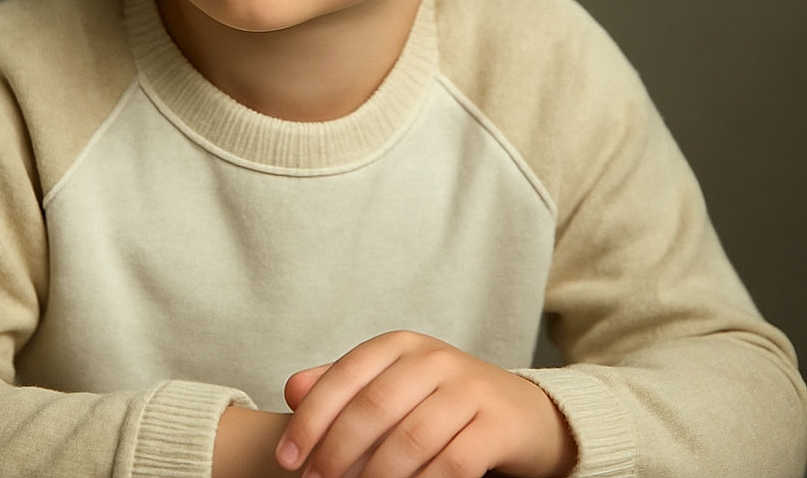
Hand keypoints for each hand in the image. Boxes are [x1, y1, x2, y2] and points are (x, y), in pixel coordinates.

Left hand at [275, 331, 576, 477]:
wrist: (520, 412)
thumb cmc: (441, 401)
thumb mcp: (393, 383)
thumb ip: (344, 386)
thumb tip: (292, 390)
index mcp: (400, 345)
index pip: (345, 376)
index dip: (312, 418)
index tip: (288, 457)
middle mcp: (433, 359)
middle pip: (374, 406)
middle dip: (338, 451)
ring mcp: (467, 389)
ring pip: (410, 438)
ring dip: (375, 475)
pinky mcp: (495, 425)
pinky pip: (451, 462)